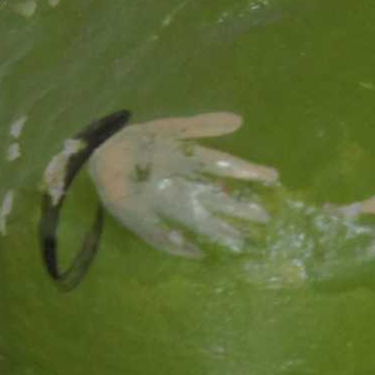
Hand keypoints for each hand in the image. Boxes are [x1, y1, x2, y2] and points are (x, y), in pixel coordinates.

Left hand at [88, 112, 276, 257]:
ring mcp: (162, 204)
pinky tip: (196, 253)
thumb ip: (202, 125)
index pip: (224, 166)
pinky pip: (160, 234)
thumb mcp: (171, 128)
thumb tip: (239, 121)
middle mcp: (183, 186)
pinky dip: (176, 244)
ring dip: (216, 230)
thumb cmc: (139, 141)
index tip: (274, 177)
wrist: (100, 153)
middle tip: (266, 217)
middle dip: (240, 209)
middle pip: (216, 199)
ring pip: (195, 219)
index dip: (247, 172)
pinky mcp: (138, 218)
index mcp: (189, 162)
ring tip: (240, 239)